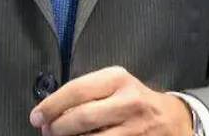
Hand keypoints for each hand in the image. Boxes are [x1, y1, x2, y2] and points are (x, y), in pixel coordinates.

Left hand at [28, 66, 193, 135]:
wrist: (173, 119)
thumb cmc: (134, 100)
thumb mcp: (115, 85)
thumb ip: (86, 92)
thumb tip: (50, 110)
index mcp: (117, 79)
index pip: (76, 90)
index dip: (51, 105)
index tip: (36, 116)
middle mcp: (128, 101)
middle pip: (82, 117)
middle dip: (57, 127)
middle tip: (47, 131)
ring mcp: (136, 127)